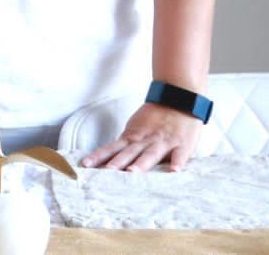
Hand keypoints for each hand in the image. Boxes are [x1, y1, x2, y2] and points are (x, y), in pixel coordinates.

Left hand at [80, 103, 201, 171]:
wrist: (179, 97)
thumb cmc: (156, 117)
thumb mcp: (137, 127)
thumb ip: (126, 144)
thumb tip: (107, 159)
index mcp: (133, 136)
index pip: (113, 147)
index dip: (99, 155)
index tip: (86, 165)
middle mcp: (146, 140)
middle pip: (129, 152)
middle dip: (118, 162)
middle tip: (107, 172)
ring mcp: (164, 142)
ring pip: (150, 154)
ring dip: (141, 163)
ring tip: (132, 172)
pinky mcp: (182, 145)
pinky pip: (180, 155)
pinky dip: (177, 162)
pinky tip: (174, 171)